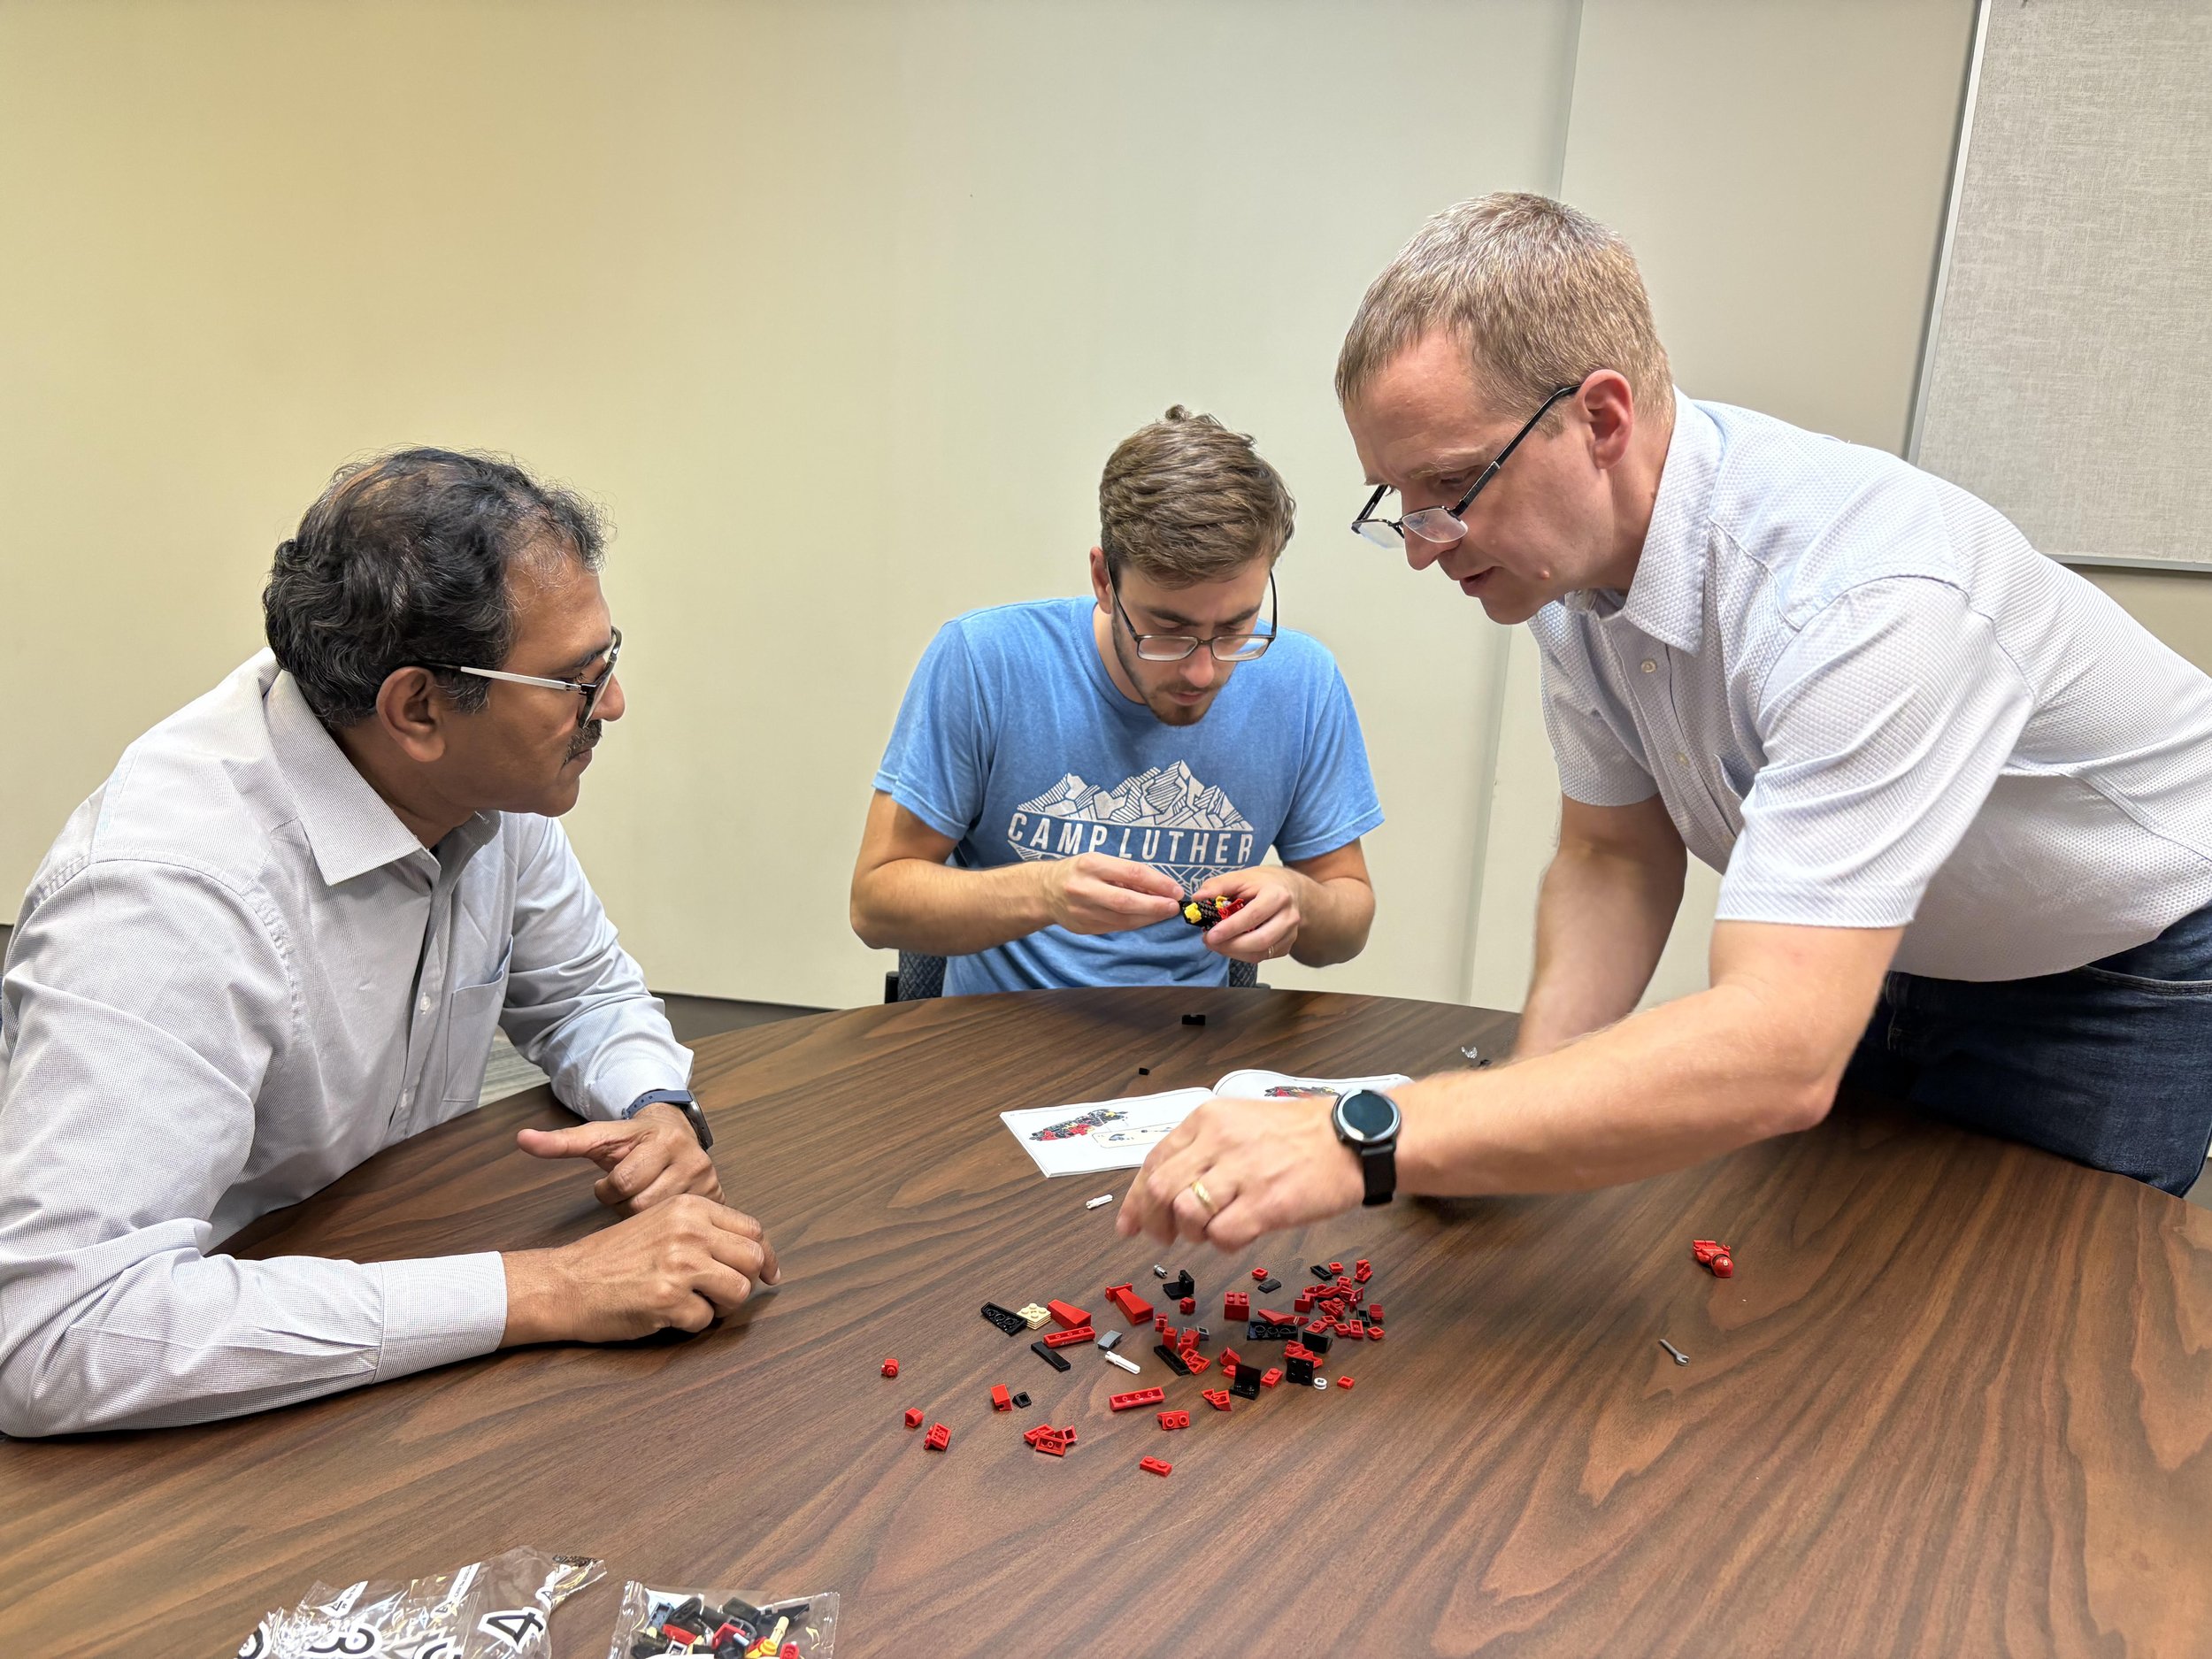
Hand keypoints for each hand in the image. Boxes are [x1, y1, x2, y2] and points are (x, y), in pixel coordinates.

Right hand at [500, 1193, 779, 1344]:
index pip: (752, 1230)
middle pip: (753, 1260)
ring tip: (693, 1305)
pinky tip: (665, 1315)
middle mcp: (689, 1230)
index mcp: (690, 1208)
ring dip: (721, 1307)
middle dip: (744, 1282)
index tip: (770, 1274)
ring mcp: (680, 1265)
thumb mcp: (661, 1224)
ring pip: (738, 1292)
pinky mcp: (668, 1299)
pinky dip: (690, 1325)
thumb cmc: (611, 1257)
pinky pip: (705, 1321)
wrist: (565, 1282)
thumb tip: (756, 1254)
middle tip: (723, 1295)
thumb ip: (704, 1231)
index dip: (765, 1257)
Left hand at [515, 1103, 720, 1212]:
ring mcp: (707, 1180)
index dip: (608, 1189)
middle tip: (627, 1194)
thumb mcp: (598, 1137)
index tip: (610, 1183)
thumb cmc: (632, 1140)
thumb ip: (561, 1142)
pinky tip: (661, 1211)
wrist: (675, 1130)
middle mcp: (691, 1158)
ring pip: (660, 1219)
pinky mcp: (718, 1197)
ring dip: (644, 1215)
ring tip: (643, 1199)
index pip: (622, 1183)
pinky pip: (684, 1226)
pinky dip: (666, 1222)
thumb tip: (521, 1138)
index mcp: (661, 1140)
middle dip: (626, 1204)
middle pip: (642, 1205)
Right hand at [1037, 852, 1184, 934]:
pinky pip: (1116, 927)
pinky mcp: (1084, 928)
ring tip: (1164, 912)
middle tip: (1174, 907)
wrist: (1044, 892)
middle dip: (1155, 906)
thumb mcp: (1099, 861)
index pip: (1131, 873)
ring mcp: (1083, 911)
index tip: (1175, 889)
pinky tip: (1146, 917)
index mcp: (1091, 865)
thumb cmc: (1078, 872)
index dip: (1158, 883)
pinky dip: (1135, 923)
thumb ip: (1126, 874)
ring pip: (1124, 919)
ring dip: (1149, 917)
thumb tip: (1159, 887)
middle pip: (1127, 902)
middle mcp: (1085, 888)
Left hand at [1115, 1093, 1363, 1249]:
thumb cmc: (1298, 1136)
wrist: (1352, 1139)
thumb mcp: (1240, 1124)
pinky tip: (1241, 1235)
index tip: (1129, 1225)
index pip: (1153, 1162)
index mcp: (1208, 1119)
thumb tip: (1160, 1193)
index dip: (1134, 1200)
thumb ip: (1201, 1150)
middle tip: (1165, 1237)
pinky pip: (1223, 1236)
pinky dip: (1224, 1244)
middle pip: (1158, 1190)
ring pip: (1186, 1213)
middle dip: (1154, 1222)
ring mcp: (1243, 1172)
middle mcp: (1219, 1141)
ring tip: (1212, 1231)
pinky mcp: (1267, 1202)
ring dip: (1192, 1234)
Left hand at [1190, 866, 1308, 962]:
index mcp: (1277, 895)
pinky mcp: (1286, 946)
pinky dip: (1242, 955)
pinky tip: (1230, 945)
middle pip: (1260, 940)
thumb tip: (1198, 898)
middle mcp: (1288, 916)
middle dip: (1231, 945)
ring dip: (1234, 952)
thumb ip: (1218, 885)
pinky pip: (1262, 957)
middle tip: (1209, 941)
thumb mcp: (1241, 877)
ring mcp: (1290, 934)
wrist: (1290, 890)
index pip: (1253, 916)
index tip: (1210, 935)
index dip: (1230, 928)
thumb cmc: (1262, 883)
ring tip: (1216, 944)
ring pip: (1260, 953)